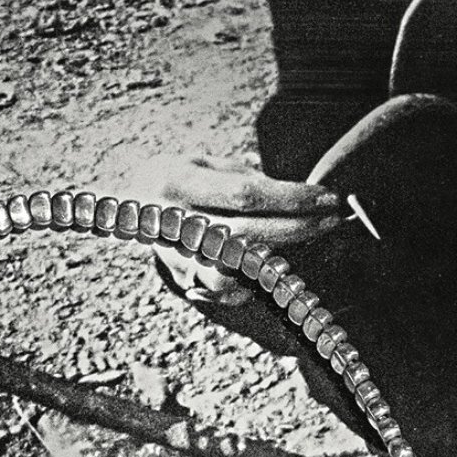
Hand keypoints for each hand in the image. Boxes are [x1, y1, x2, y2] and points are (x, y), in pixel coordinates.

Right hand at [123, 155, 343, 305]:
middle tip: (331, 219)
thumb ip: (247, 179)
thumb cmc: (180, 178)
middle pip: (247, 235)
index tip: (326, 197)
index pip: (246, 195)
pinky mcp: (181, 280)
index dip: (291, 199)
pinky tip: (271, 267)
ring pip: (234, 272)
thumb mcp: (206, 163)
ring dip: (276, 259)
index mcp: (177, 183)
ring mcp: (174, 257)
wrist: (125, 207)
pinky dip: (252, 284)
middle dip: (298, 228)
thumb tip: (301, 197)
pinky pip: (224, 293)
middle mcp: (172, 223)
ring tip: (304, 241)